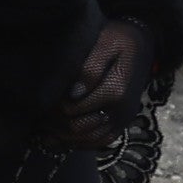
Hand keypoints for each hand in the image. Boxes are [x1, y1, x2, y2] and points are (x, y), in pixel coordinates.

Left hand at [49, 17, 149, 148]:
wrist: (142, 45)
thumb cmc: (118, 39)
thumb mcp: (104, 43)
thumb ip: (89, 68)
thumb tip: (73, 93)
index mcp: (115, 90)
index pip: (72, 109)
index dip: (51, 108)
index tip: (39, 100)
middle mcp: (121, 110)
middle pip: (78, 128)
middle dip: (55, 123)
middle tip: (39, 114)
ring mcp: (122, 120)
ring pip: (87, 140)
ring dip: (64, 136)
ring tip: (46, 125)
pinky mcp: (122, 124)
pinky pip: (99, 142)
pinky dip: (79, 142)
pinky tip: (62, 135)